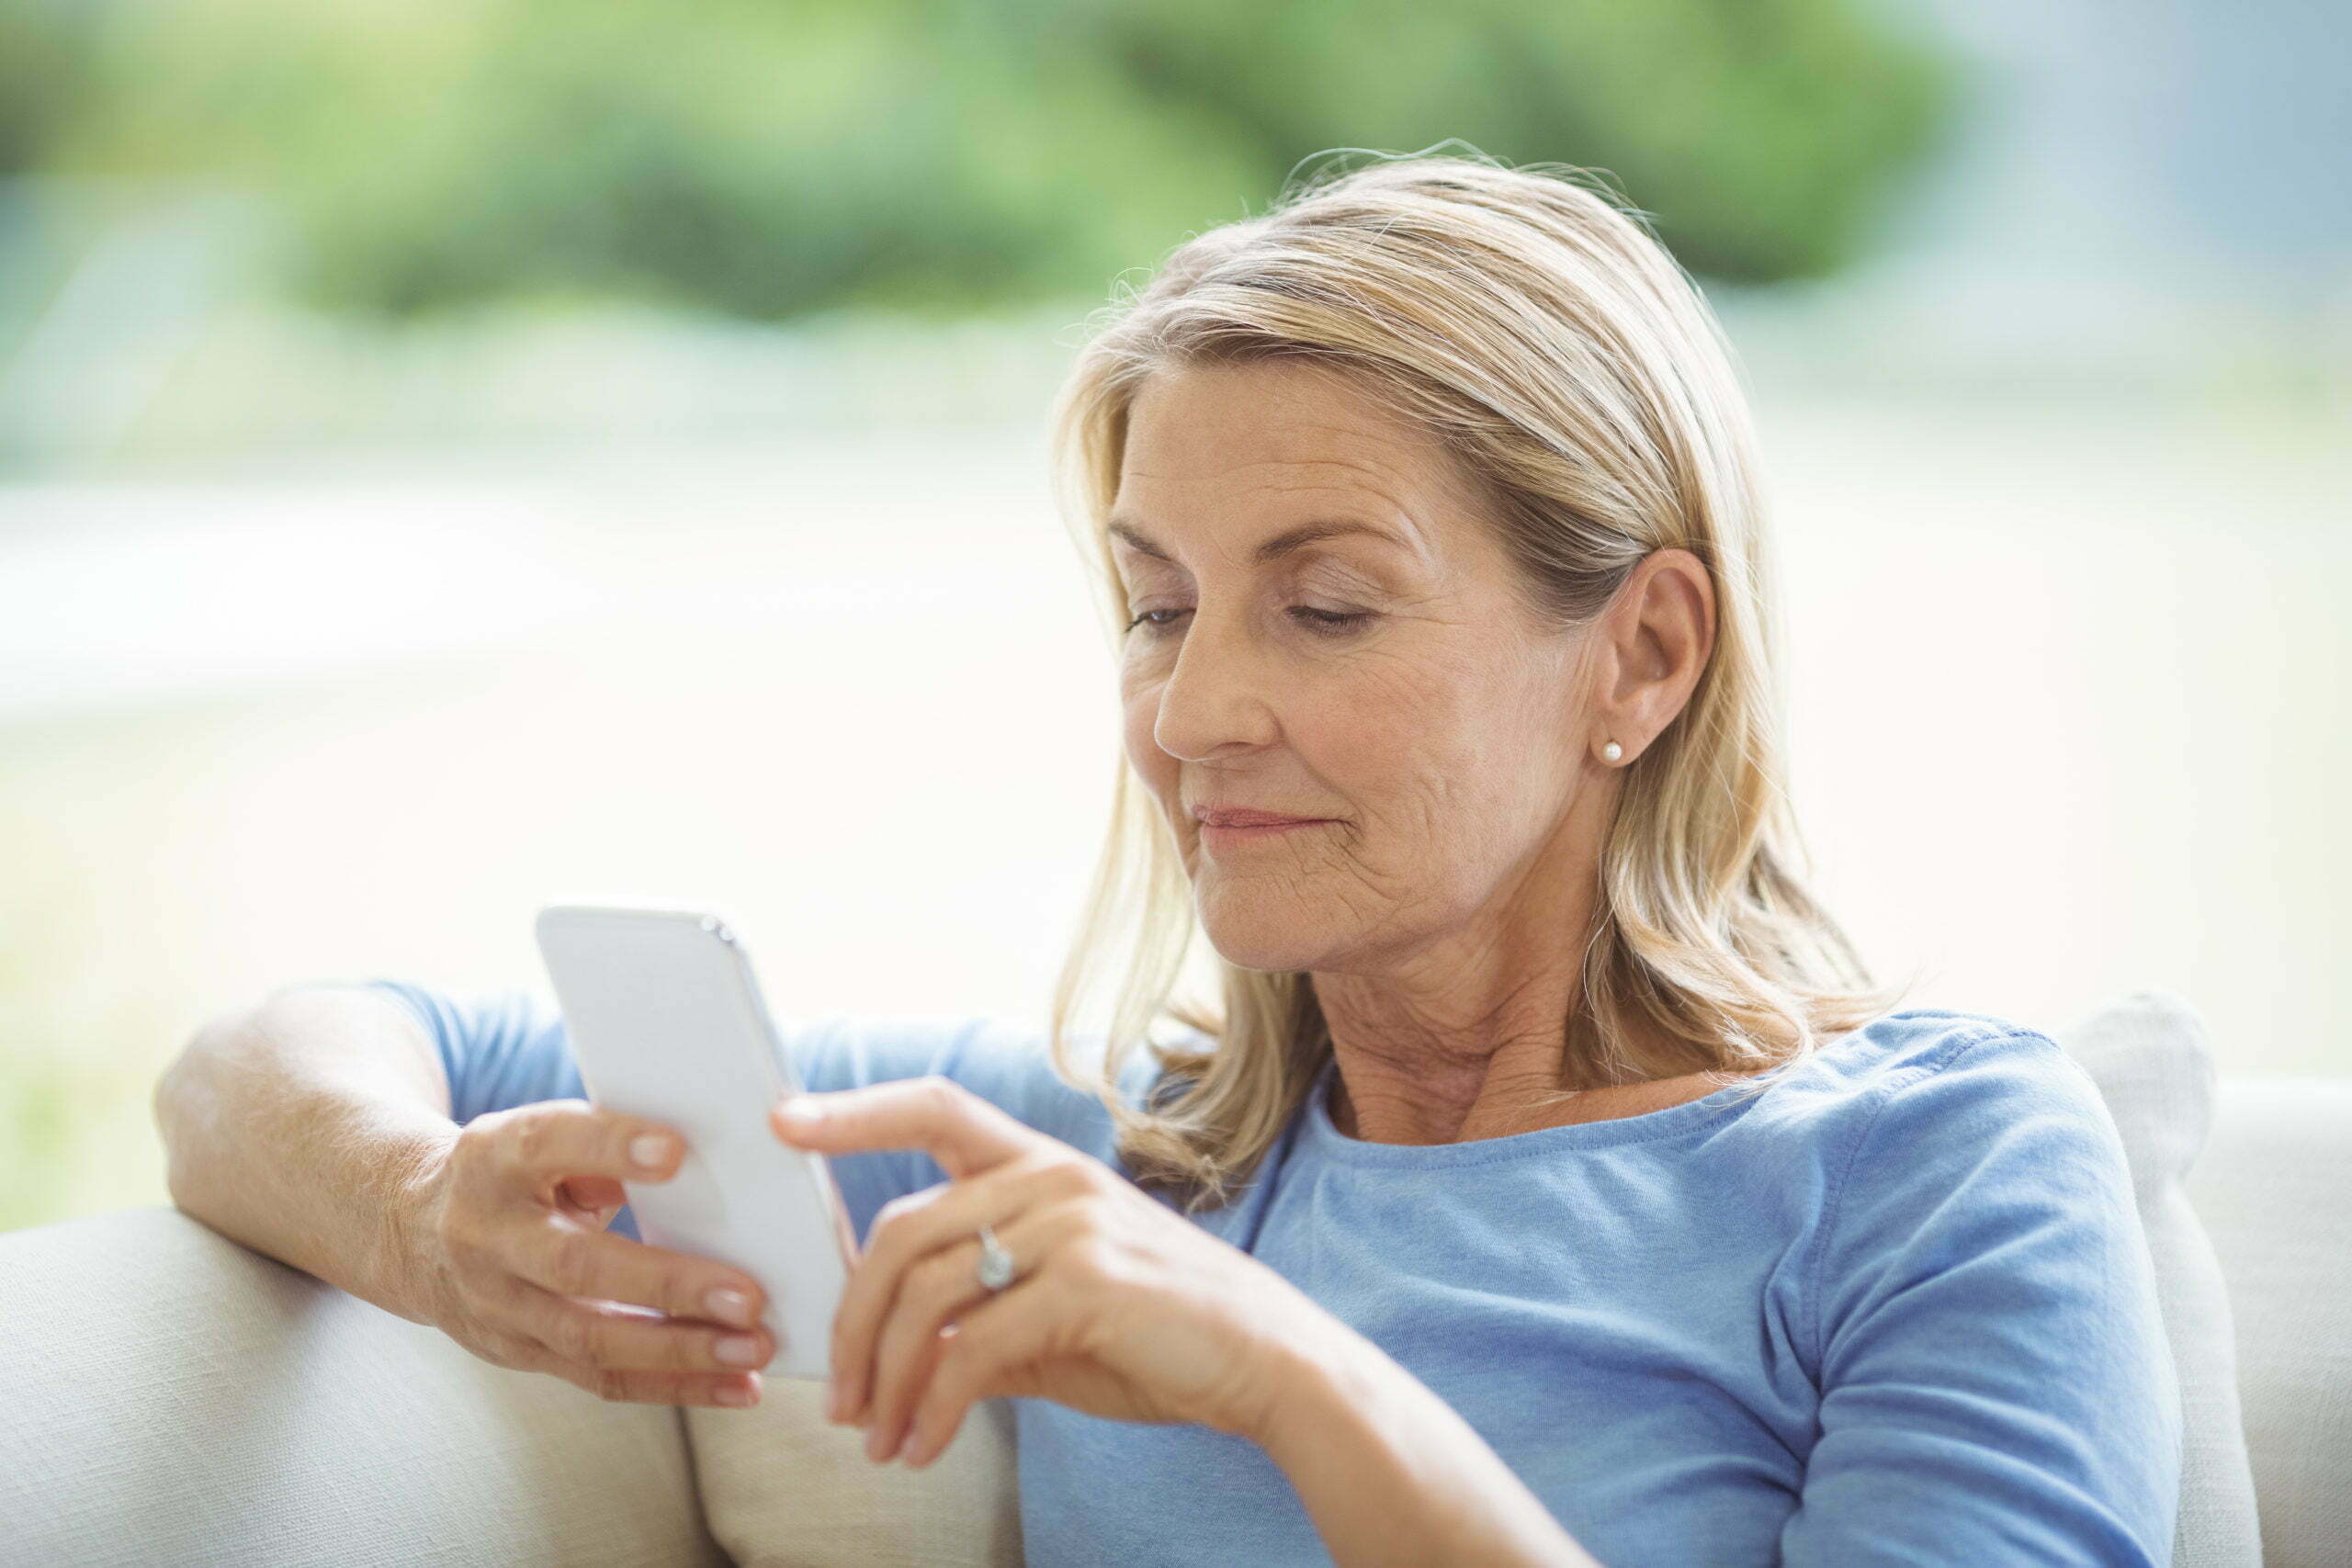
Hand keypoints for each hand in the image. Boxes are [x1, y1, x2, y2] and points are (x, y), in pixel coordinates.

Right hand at [402, 1098, 778, 1406]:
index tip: (677, 1150)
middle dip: (666, 1284)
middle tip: (746, 1295)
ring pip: (590, 1337)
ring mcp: (498, 1305)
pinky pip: (601, 1377)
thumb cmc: (511, 1172)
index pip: (548, 1144)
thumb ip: (603, 1148)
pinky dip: (673, 1386)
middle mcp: (487, 1236)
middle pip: (575, 1265)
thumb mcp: (538, 1139)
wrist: (414, 1231)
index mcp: (494, 1159)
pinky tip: (735, 1387)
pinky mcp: (519, 1353)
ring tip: (751, 1349)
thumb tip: (705, 1169)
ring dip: (680, 1351)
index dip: (609, 1146)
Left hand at [769, 1075, 1330, 1469]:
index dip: (854, 1112)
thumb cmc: (1158, 1336)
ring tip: (878, 1438)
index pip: (934, 1108)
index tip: (783, 1120)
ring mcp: (1071, 1224)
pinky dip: (933, 1409)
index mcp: (1039, 1165)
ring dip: (885, 1381)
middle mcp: (1050, 1178)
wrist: (1265, 1364)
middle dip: (850, 1324)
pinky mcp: (1087, 1284)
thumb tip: (889, 1350)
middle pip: (900, 1233)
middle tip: (838, 1400)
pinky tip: (925, 1447)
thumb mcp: (1052, 1316)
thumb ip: (974, 1313)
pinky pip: (972, 1350)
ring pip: (926, 1296)